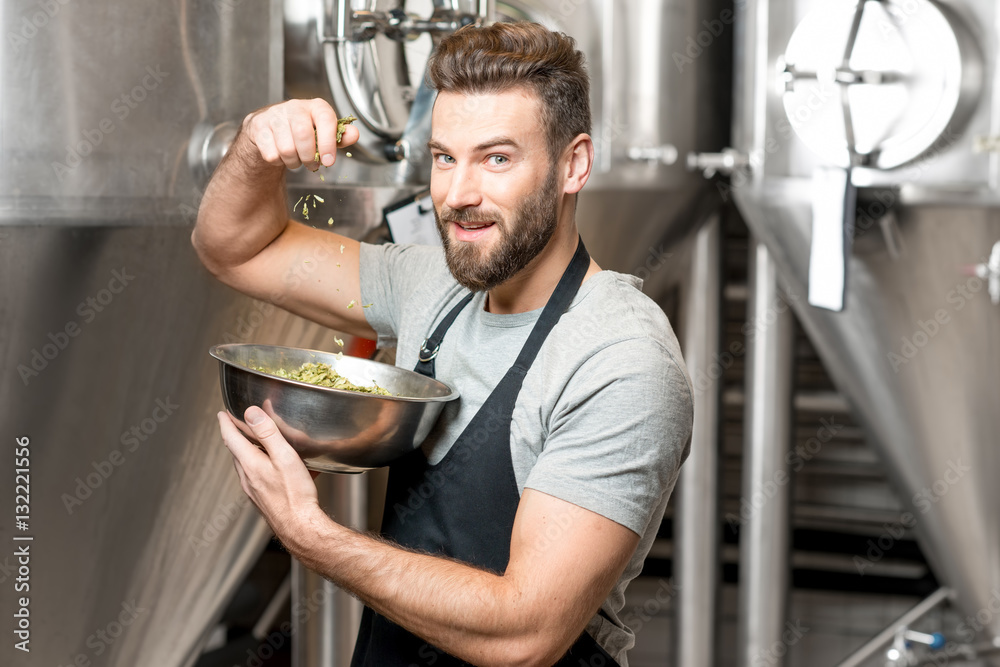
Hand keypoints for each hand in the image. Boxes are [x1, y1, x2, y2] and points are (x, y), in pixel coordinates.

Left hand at [217, 405, 323, 541]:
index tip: (222, 414)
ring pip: (246, 466)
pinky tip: (277, 470)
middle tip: (238, 426)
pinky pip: (256, 478)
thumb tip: (252, 413)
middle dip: (236, 437)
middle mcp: (247, 478)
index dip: (226, 423)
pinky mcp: (262, 500)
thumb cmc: (295, 495)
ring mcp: (253, 491)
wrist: (300, 527)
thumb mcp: (285, 457)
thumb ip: (268, 433)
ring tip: (257, 445)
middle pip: (236, 452)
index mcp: (250, 464)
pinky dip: (261, 467)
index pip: (231, 438)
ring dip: (248, 453)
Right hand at [241, 98, 359, 170]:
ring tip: (295, 160)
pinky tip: (280, 155)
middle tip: (312, 166)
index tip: (329, 161)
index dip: (329, 142)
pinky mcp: (258, 128)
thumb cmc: (300, 132)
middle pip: (303, 135)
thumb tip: (354, 135)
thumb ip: (340, 136)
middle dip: (309, 157)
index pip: (325, 119)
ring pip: (286, 148)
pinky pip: (271, 154)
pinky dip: (278, 162)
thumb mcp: (323, 134)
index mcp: (315, 106)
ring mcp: (274, 116)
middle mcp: (294, 107)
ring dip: (294, 162)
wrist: (269, 131)